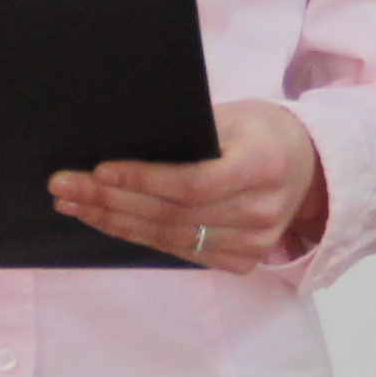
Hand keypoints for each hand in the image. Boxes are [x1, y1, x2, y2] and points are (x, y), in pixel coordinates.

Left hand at [52, 100, 327, 272]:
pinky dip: (137, 235)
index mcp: (263, 166)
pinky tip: (106, 220)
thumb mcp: (235, 115)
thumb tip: (121, 138)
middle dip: (110, 200)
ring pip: (169, 238)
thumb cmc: (263, 132)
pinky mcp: (241, 261)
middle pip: (172, 214)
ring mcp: (254, 244)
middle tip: (64, 186)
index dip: (143, 180)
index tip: (99, 171)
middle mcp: (261, 212)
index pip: (192, 183)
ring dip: (114, 220)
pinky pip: (178, 251)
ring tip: (72, 204)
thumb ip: (189, 130)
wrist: (311, 169)